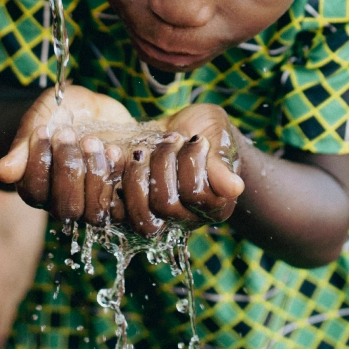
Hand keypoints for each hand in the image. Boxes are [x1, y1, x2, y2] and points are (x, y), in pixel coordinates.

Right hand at [0, 85, 134, 219]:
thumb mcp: (42, 116)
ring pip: (93, 211)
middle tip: (68, 133)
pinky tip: (114, 148)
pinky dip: (117, 174)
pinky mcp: (117, 195)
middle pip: (65, 208)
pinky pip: (120, 204)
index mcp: (37, 185)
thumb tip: (2, 173)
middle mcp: (62, 200)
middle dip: (68, 167)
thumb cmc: (63, 112)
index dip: (39, 162)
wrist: (97, 108)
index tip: (44, 129)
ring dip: (94, 173)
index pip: (34, 192)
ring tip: (93, 140)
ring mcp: (90, 201)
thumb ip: (24, 143)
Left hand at [93, 105, 246, 236]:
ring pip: (141, 214)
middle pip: (165, 206)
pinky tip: (117, 154)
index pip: (196, 194)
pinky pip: (116, 210)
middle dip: (162, 166)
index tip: (195, 138)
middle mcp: (187, 218)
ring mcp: (159, 216)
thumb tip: (235, 188)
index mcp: (215, 205)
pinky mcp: (133, 208)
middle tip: (168, 140)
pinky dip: (113, 180)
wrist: (185, 130)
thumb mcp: (219, 136)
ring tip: (142, 149)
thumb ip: (222, 162)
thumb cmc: (209, 131)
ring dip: (137, 175)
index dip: (191, 162)